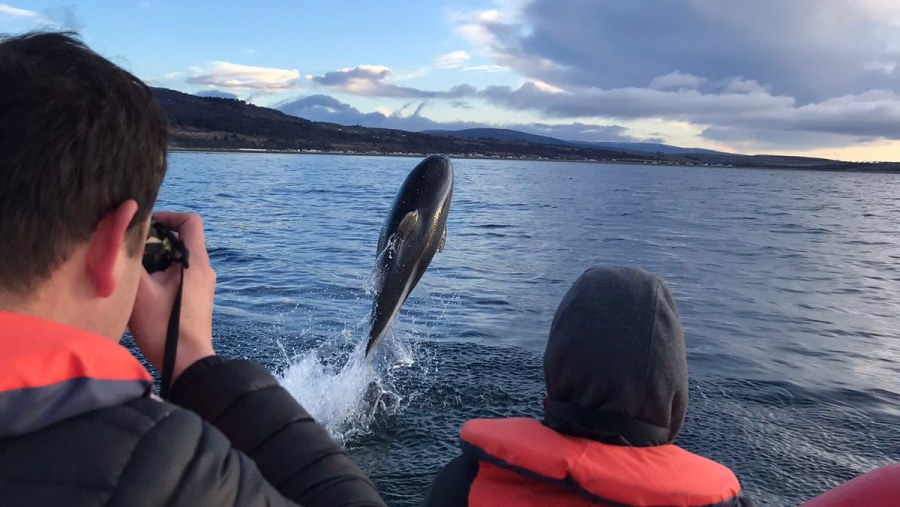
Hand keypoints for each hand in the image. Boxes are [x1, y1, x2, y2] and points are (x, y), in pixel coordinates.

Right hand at [129, 212, 216, 381]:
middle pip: (183, 240)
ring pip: (180, 259)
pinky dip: (163, 274)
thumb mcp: (140, 290)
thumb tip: (123, 237)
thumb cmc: (163, 327)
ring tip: (134, 271)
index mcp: (196, 263)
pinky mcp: (198, 299)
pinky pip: (181, 276)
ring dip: (157, 259)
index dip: (169, 216)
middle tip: (133, 250)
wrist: (187, 363)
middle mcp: (205, 270)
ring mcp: (204, 286)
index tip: (146, 225)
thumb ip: (133, 259)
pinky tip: (143, 290)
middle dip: (157, 240)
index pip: (191, 221)